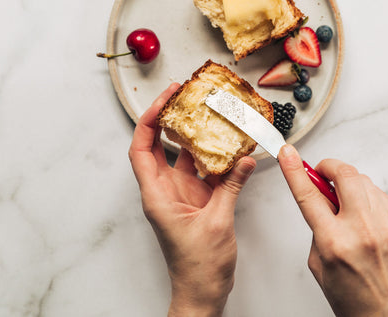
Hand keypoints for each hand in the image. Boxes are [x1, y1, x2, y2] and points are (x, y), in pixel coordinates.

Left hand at [129, 83, 256, 316]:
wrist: (203, 292)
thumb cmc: (198, 267)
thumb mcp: (218, 221)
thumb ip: (231, 186)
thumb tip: (245, 158)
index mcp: (157, 195)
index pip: (142, 149)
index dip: (148, 120)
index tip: (164, 98)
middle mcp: (164, 191)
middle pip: (159, 146)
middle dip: (170, 119)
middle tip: (185, 95)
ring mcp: (180, 195)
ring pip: (183, 157)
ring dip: (195, 137)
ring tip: (209, 113)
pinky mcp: (196, 202)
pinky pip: (203, 172)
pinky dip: (214, 158)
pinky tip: (230, 146)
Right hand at [278, 145, 387, 316]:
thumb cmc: (354, 298)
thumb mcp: (319, 264)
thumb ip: (316, 228)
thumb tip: (317, 198)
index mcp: (335, 242)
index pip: (308, 195)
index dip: (294, 171)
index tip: (288, 154)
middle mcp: (362, 229)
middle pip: (344, 174)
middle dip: (329, 167)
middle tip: (322, 174)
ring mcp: (385, 225)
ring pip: (364, 181)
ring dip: (349, 183)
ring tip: (345, 203)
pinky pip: (380, 195)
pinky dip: (367, 197)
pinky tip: (363, 214)